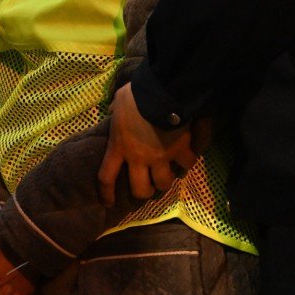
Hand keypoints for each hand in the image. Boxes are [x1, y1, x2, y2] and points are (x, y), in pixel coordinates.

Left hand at [97, 82, 199, 204]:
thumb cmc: (135, 95)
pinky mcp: (179, 151)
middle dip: (145, 191)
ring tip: (168, 174)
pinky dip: (188, 162)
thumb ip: (115, 110)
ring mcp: (160, 157)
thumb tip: (112, 109)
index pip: (106, 177)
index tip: (108, 202)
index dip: (106, 193)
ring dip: (165, 180)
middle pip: (140, 190)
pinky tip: (188, 157)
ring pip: (164, 184)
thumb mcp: (118, 100)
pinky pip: (186, 164)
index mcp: (119, 146)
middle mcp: (138, 158)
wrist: (160, 93)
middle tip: (149, 185)